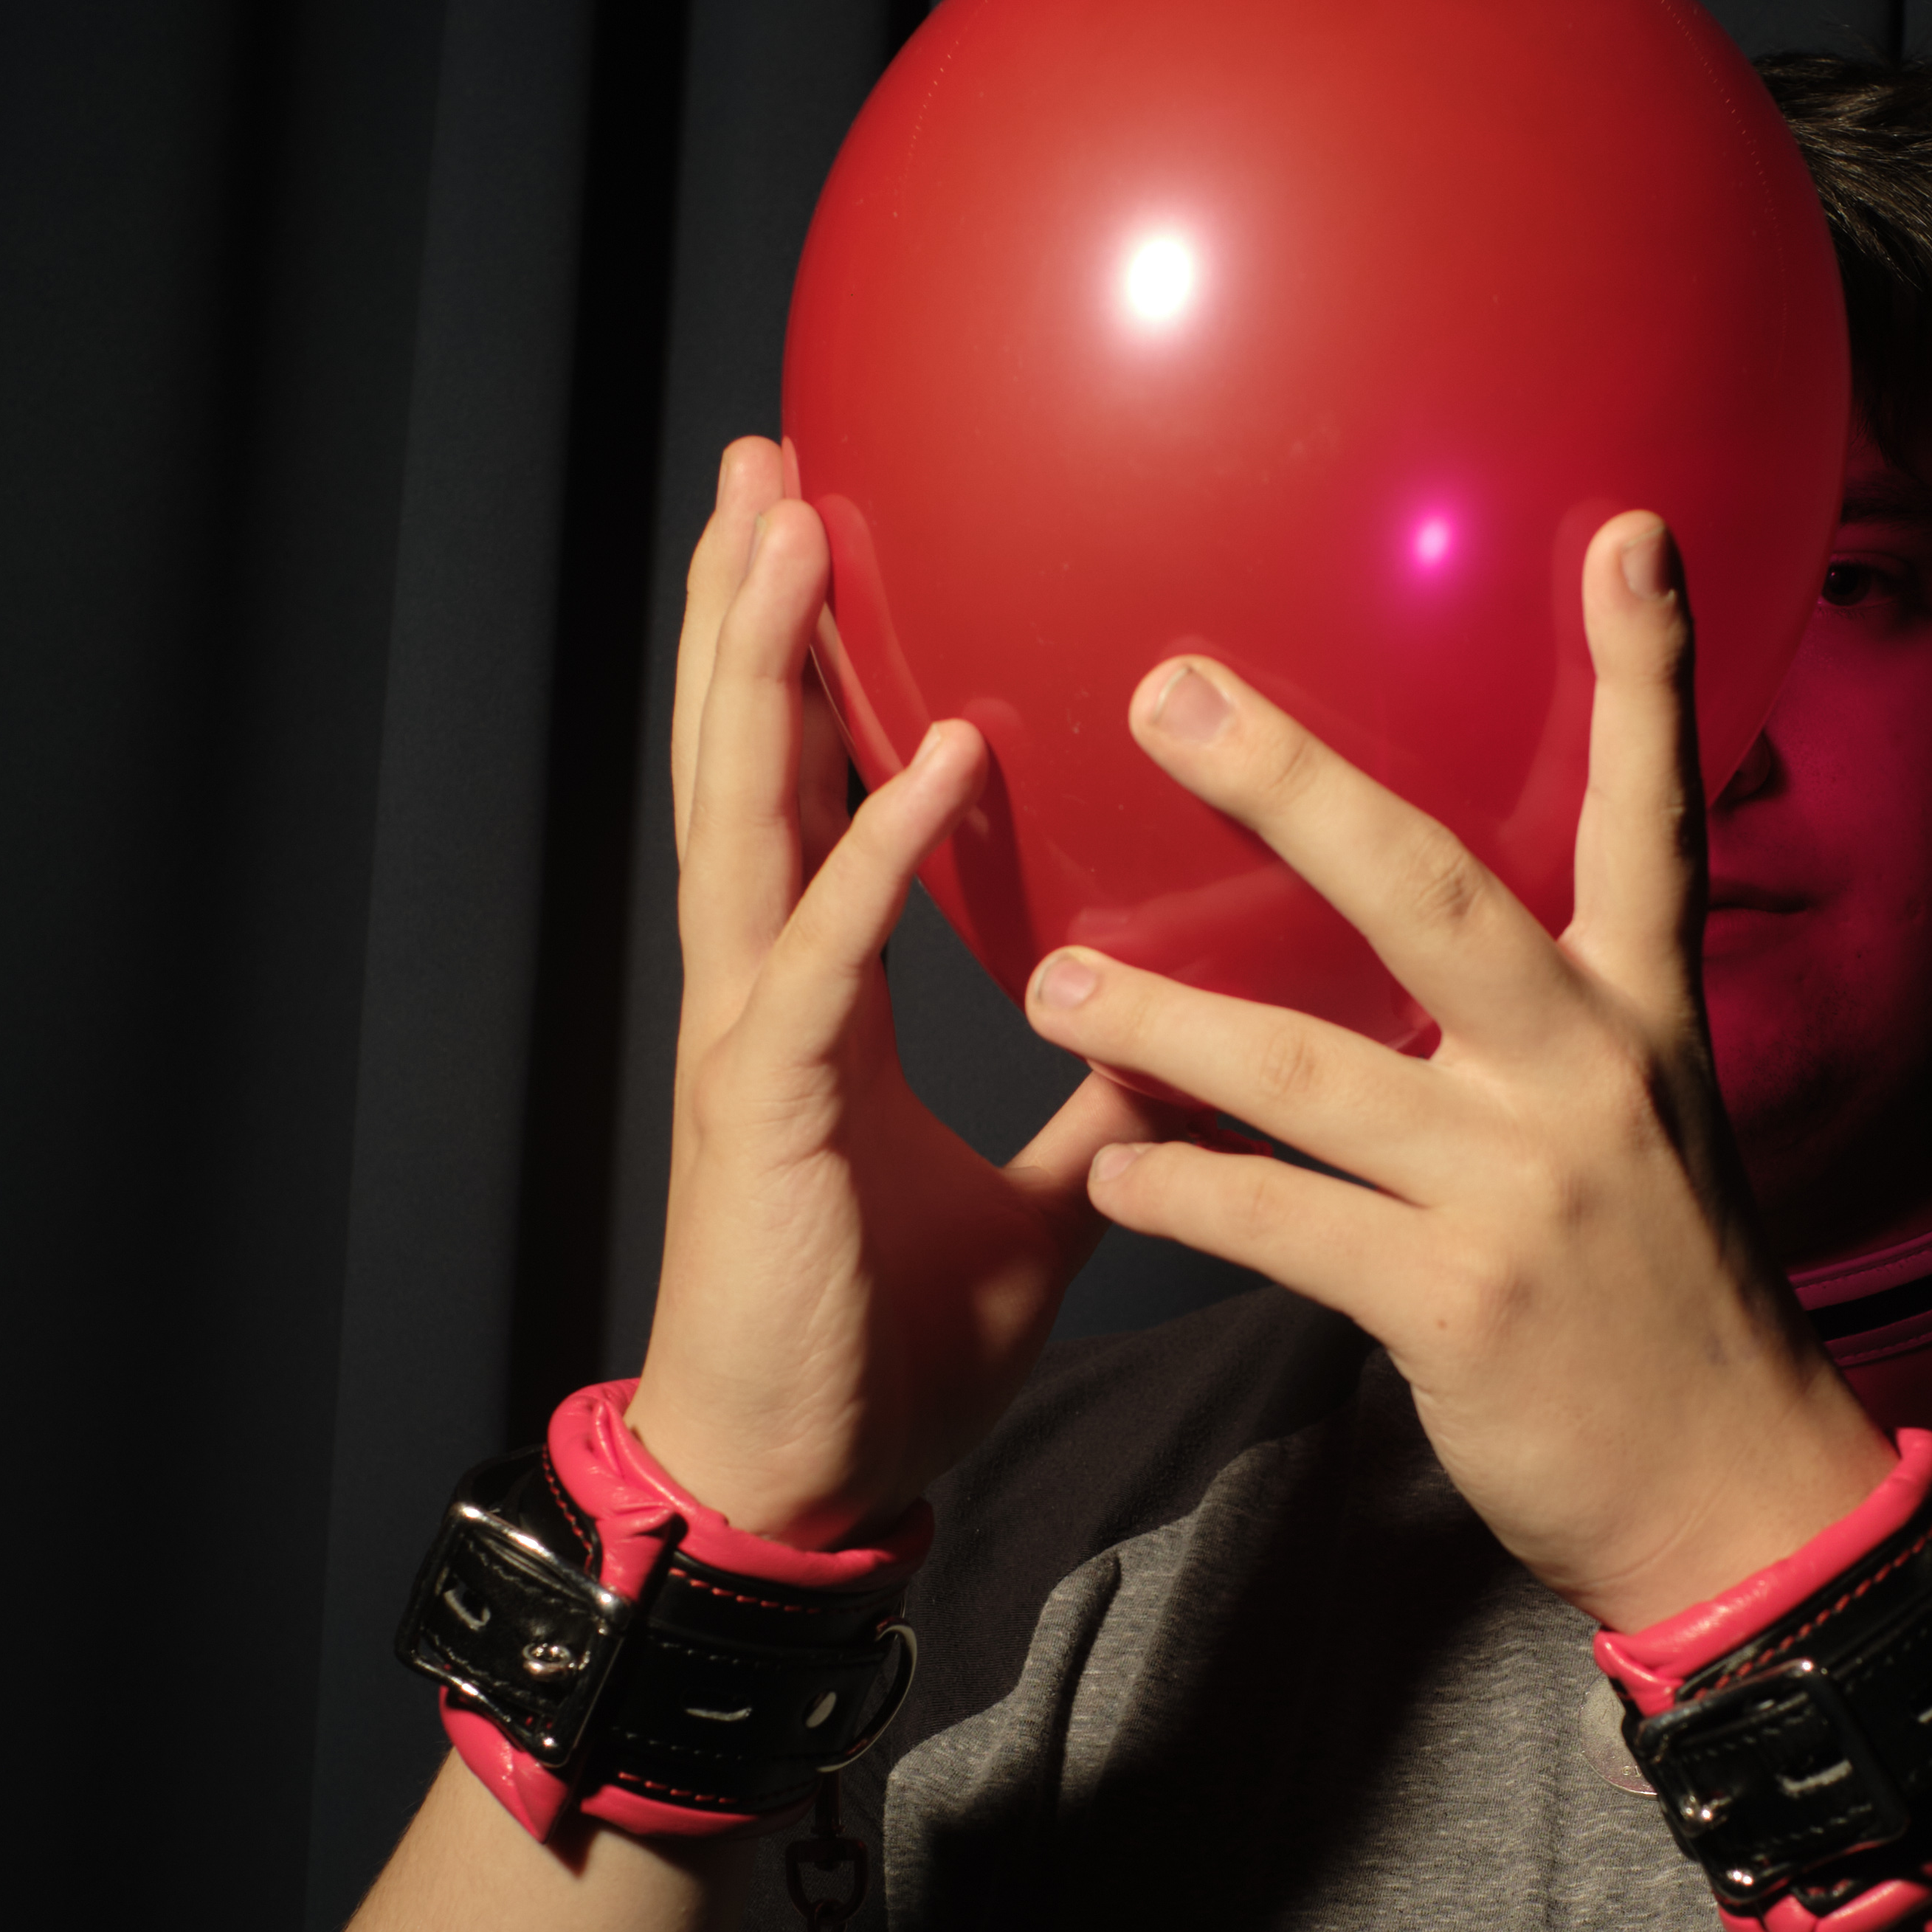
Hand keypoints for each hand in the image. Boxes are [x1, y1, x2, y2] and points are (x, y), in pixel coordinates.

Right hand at [629, 440, 1182, 1539]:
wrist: (810, 1475)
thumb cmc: (893, 1341)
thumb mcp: (1033, 1201)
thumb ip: (1096, 1106)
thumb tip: (1185, 1036)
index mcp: (817, 996)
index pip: (807, 795)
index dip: (808, 667)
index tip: (826, 533)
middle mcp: (770, 988)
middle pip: (750, 762)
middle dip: (751, 607)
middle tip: (767, 456)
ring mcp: (756, 1039)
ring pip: (747, 818)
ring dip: (765, 669)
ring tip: (790, 527)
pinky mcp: (770, 1109)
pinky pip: (822, 952)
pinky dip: (872, 847)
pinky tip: (923, 750)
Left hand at [1022, 514, 1893, 1628]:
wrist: (1731, 1499)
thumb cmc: (1663, 1304)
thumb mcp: (1650, 1133)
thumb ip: (1559, 1028)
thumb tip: (1446, 938)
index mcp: (1647, 1020)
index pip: (1658, 817)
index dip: (1650, 674)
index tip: (1626, 526)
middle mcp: (1595, 1077)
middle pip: (1437, 894)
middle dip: (1295, 785)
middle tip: (1167, 691)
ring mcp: (1528, 1191)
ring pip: (1315, 1071)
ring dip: (1170, 1021)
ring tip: (1058, 979)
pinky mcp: (1463, 1304)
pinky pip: (1288, 1227)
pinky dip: (1192, 1195)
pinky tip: (1117, 1174)